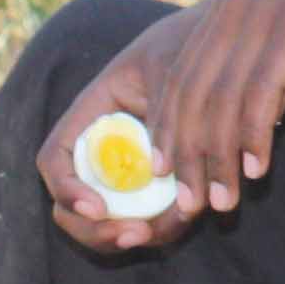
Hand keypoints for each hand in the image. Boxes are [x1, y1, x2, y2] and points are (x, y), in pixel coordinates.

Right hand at [38, 13, 210, 254]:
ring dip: (130, 236)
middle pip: (72, 207)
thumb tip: (161, 171)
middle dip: (96, 230)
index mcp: (90, 116)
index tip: (97, 207)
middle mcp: (101, 150)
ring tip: (167, 224)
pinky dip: (162, 227)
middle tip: (136, 234)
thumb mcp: (173, 72)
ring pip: (109, 223)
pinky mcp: (157, 187)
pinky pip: (149, 221)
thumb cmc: (193, 48)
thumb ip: (165, 116)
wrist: (230, 48)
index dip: (66, 188)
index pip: (55, 159)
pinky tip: (187, 214)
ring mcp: (127, 173)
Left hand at [149, 0, 284, 213]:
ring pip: (222, 101)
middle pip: (191, 98)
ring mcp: (258, 17)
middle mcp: (229, 14)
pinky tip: (258, 167)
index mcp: (224, 11)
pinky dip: (255, 133)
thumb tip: (267, 116)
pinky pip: (263, 89)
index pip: (179, 81)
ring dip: (218, 159)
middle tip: (188, 207)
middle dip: (186, 158)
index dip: (167, 132)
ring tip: (223, 203)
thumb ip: (275, 62)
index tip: (164, 176)